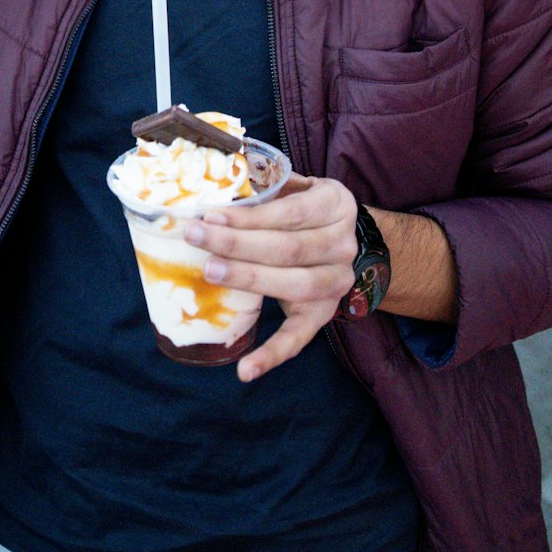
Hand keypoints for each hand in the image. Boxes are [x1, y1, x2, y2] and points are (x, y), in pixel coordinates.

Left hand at [183, 174, 357, 382]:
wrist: (355, 240)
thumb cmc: (308, 209)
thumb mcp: (299, 186)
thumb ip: (268, 185)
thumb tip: (217, 181)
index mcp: (335, 204)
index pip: (289, 212)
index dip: (249, 217)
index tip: (209, 215)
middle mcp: (342, 244)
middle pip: (288, 248)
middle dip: (238, 244)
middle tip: (196, 238)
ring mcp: (337, 282)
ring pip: (295, 285)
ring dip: (249, 279)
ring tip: (209, 272)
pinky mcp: (325, 314)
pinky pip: (300, 338)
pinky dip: (272, 356)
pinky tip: (244, 370)